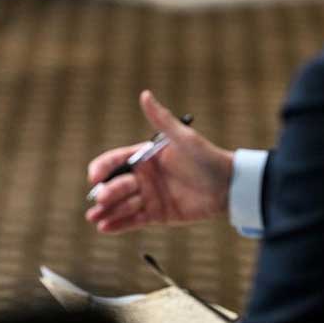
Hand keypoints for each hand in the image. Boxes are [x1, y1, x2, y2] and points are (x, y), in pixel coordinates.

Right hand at [85, 91, 233, 233]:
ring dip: (106, 210)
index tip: (94, 176)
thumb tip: (145, 94)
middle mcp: (143, 176)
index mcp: (145, 156)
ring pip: (121, 204)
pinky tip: (105, 228)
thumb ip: (162, 119)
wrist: (229, 187)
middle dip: (106, 192)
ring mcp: (149, 196)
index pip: (116, 160)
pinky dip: (118, 224)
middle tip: (100, 199)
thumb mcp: (183, 138)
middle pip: (116, 184)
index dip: (102, 168)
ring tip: (94, 218)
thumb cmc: (207, 158)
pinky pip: (133, 220)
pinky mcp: (156, 214)